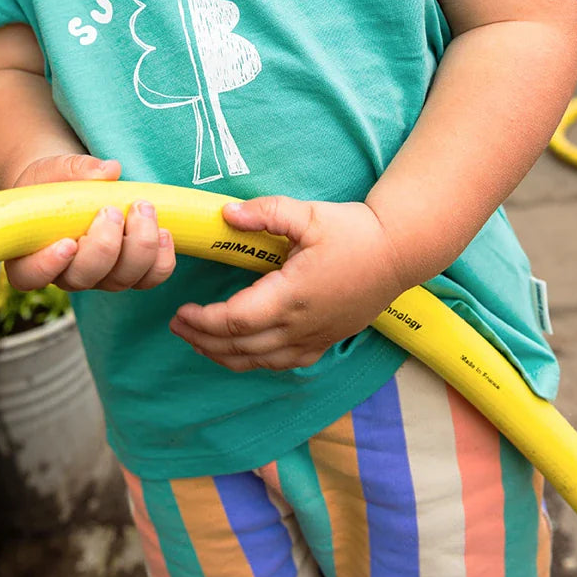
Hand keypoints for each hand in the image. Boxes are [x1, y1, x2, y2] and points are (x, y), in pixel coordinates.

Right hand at [4, 154, 175, 293]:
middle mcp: (65, 274)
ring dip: (138, 247)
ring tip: (143, 209)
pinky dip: (162, 260)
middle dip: (104, 246)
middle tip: (112, 210)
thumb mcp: (53, 170)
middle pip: (84, 278)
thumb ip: (73, 171)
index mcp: (30, 255)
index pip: (30, 276)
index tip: (67, 243)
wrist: (71, 186)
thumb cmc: (52, 181)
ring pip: (120, 280)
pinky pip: (149, 279)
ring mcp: (99, 277)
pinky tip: (165, 231)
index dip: (48, 266)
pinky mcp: (128, 272)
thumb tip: (109, 170)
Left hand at [169, 197, 405, 371]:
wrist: (398, 253)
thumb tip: (226, 215)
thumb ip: (264, 213)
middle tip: (178, 327)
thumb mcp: (307, 213)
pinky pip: (282, 363)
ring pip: (259, 362)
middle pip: (240, 347)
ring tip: (199, 342)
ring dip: (224, 355)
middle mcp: (300, 325)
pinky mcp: (325, 341)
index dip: (203, 322)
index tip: (181, 312)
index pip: (235, 320)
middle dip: (203, 340)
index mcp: (292, 295)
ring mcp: (314, 338)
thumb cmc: (353, 231)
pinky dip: (254, 362)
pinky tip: (240, 352)